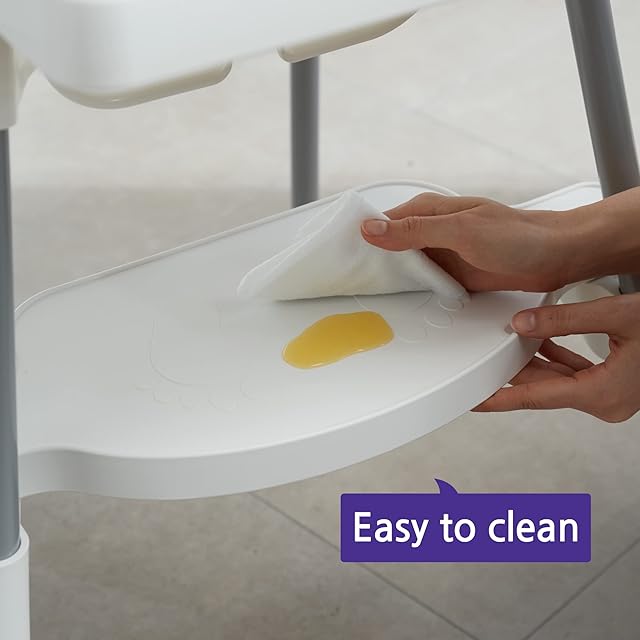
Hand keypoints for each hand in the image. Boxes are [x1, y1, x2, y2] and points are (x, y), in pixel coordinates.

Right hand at [361, 192, 574, 291]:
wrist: (556, 257)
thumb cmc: (517, 236)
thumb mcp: (460, 231)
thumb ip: (415, 230)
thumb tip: (371, 228)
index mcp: (427, 212)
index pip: (380, 224)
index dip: (358, 240)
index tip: (337, 258)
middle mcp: (430, 232)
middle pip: (387, 248)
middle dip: (368, 263)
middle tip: (344, 283)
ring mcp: (440, 255)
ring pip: (403, 268)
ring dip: (388, 280)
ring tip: (363, 296)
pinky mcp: (451, 275)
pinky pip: (422, 284)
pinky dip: (411, 292)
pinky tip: (398, 302)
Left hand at [475, 294, 639, 422]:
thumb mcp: (616, 316)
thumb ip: (565, 320)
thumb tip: (523, 324)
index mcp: (601, 394)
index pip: (536, 398)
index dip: (500, 399)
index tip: (476, 400)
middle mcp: (604, 401)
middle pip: (544, 386)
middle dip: (515, 368)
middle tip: (489, 354)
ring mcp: (610, 395)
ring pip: (558, 380)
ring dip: (535, 360)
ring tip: (510, 342)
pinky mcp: (613, 385)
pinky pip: (574, 374)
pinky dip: (556, 358)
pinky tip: (540, 342)